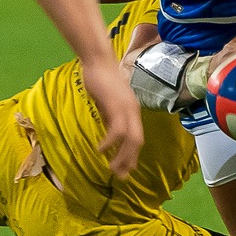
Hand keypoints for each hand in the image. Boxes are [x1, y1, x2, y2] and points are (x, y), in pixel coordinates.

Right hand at [84, 57, 146, 179]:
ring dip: (122, 156)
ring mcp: (126, 108)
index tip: (127, 170)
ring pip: (131, 139)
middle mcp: (133, 110)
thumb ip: (109, 116)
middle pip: (138, 141)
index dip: (133, 154)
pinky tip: (101, 150)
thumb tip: (109, 132)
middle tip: (121, 176)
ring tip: (112, 169)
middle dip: (130, 160)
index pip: (137, 137)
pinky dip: (110, 143)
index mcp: (132, 110)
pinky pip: (117, 130)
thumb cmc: (100, 77)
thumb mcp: (106, 102)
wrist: (97, 59)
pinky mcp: (116, 105)